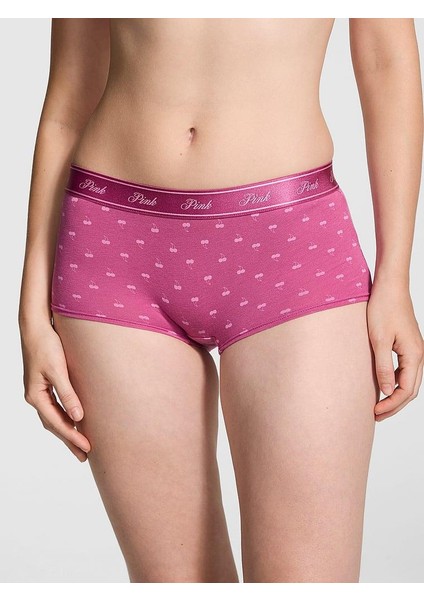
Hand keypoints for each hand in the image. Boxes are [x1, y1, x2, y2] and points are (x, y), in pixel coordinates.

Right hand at [19, 319, 90, 460]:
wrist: (36, 327)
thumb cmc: (46, 345)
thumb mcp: (59, 370)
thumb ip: (68, 394)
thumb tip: (78, 417)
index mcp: (36, 395)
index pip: (57, 423)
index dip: (72, 437)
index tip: (87, 448)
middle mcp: (35, 396)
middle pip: (54, 425)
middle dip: (69, 440)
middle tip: (85, 456)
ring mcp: (39, 391)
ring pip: (54, 417)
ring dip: (67, 431)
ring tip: (81, 444)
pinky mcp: (45, 385)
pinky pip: (56, 407)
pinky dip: (65, 417)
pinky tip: (75, 421)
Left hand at [367, 283, 423, 420]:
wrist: (390, 286)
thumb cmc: (383, 308)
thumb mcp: (378, 339)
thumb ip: (383, 366)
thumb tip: (387, 391)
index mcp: (414, 355)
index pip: (406, 390)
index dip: (392, 405)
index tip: (375, 413)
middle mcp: (419, 355)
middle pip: (410, 389)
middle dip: (395, 405)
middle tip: (375, 415)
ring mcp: (415, 350)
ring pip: (409, 381)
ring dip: (395, 395)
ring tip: (378, 405)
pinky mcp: (407, 345)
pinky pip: (405, 370)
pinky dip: (396, 382)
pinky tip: (382, 386)